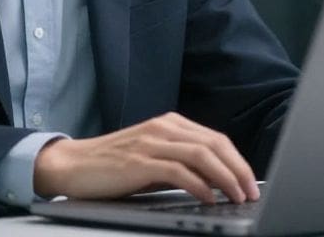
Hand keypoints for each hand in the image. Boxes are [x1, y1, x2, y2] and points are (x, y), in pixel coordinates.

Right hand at [32, 112, 259, 204]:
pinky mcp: (139, 161)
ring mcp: (151, 143)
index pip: (216, 139)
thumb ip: (181, 163)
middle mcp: (163, 128)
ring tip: (237, 197)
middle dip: (239, 170)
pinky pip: (179, 171)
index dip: (238, 161)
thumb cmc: (113, 166)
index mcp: (168, 124)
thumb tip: (217, 182)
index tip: (250, 183)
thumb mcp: (152, 159)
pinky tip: (208, 198)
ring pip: (202, 155)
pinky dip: (199, 186)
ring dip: (226, 178)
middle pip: (215, 144)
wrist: (72, 165)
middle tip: (251, 193)